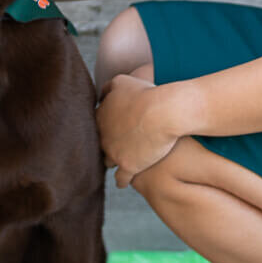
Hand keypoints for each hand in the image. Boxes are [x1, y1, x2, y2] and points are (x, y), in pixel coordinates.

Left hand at [96, 74, 179, 188]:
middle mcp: (103, 136)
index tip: (116, 128)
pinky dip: (122, 180)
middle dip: (109, 144)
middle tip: (120, 143)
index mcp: (101, 116)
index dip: (107, 126)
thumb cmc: (146, 93)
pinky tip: (124, 181)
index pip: (98, 125)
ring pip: (108, 161)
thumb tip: (101, 94)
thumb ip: (108, 87)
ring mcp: (114, 153)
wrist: (163, 112)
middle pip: (102, 143)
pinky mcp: (128, 166)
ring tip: (122, 161)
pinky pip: (120, 179)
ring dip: (114, 160)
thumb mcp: (123, 81)